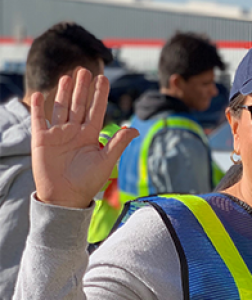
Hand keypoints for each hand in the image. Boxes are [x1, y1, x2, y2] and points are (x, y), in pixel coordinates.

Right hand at [31, 67, 138, 207]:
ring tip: (68, 77)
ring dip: (64, 93)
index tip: (103, 78)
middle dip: (82, 88)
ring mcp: (58, 134)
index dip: (99, 95)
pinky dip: (38, 107)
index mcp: (91, 135)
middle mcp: (74, 131)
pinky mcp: (42, 139)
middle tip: (85, 70)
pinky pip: (39, 120)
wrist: (65, 197)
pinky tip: (40, 93)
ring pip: (61, 108)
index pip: (96, 110)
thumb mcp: (106, 161)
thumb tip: (132, 128)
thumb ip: (118, 144)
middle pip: (79, 105)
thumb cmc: (87, 182)